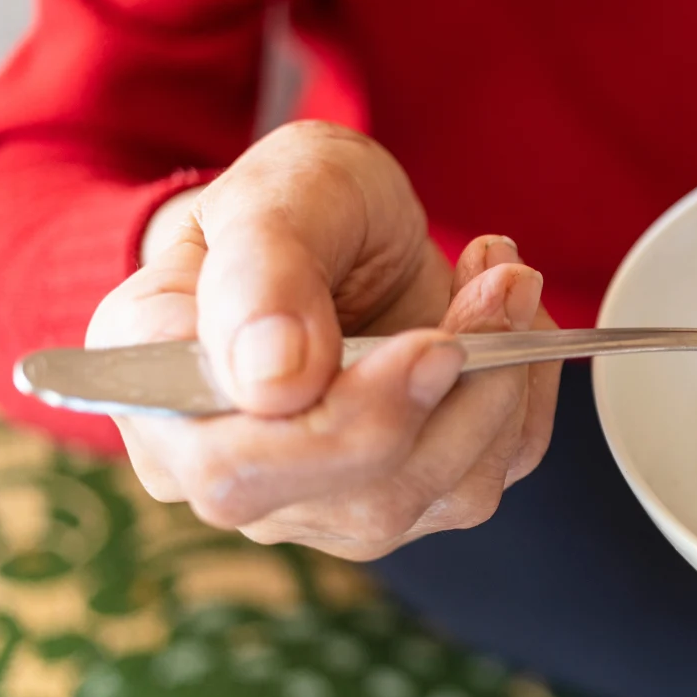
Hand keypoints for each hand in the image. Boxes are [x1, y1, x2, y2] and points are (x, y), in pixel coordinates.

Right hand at [87, 120, 560, 559]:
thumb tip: (274, 383)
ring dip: (503, 380)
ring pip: (449, 492)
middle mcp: (246, 474)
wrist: (343, 227)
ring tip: (500, 278)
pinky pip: (499, 466)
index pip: (241, 470)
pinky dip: (526, 388)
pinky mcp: (417, 487)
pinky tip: (504, 317)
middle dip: (457, 393)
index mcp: (170, 403)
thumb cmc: (293, 207)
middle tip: (497, 285)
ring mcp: (335, 497)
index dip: (348, 423)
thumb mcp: (272, 197)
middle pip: (367, 500)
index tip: (433, 342)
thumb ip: (260, 276)